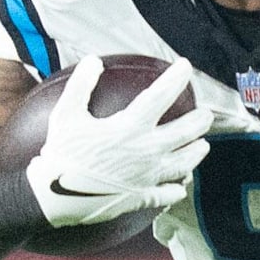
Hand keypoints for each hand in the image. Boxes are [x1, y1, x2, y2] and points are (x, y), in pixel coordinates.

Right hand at [25, 56, 211, 226]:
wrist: (54, 198)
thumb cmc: (61, 154)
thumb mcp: (66, 114)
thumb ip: (80, 85)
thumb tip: (92, 61)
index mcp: (130, 127)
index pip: (160, 96)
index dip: (176, 78)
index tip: (186, 66)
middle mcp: (146, 151)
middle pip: (184, 132)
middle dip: (199, 121)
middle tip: (206, 114)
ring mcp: (147, 177)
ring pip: (184, 164)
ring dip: (196, 153)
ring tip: (203, 146)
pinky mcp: (142, 198)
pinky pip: (167, 194)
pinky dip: (176, 188)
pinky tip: (180, 186)